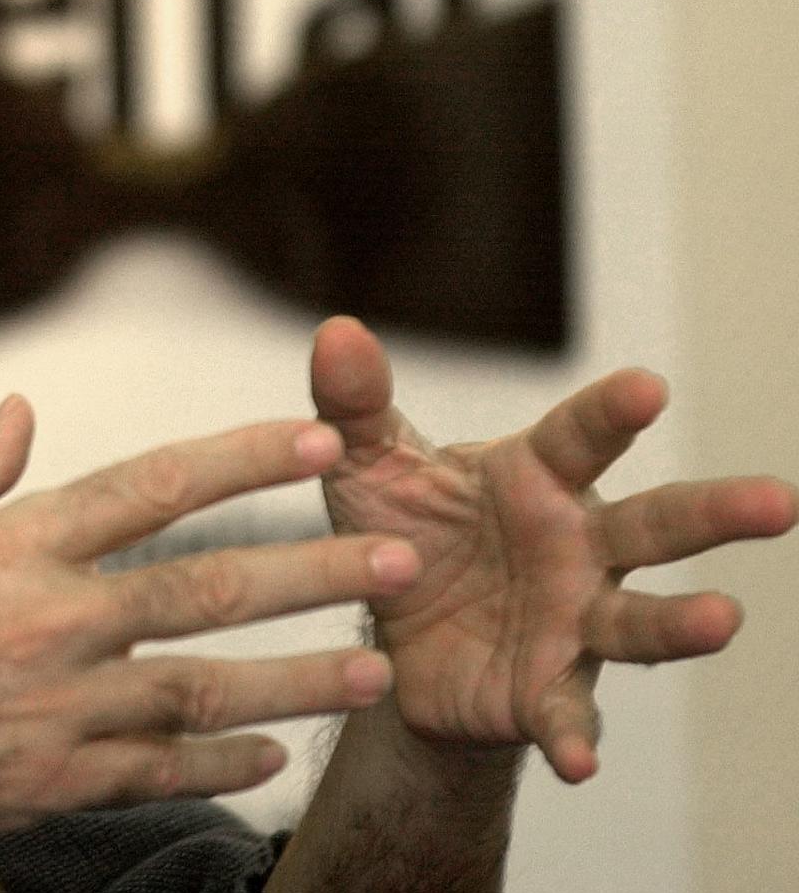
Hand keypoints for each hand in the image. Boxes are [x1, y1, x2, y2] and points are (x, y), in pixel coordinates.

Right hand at [0, 396, 420, 862]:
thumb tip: (20, 409)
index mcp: (14, 548)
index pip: (153, 486)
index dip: (244, 458)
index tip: (318, 440)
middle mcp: (50, 623)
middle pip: (207, 588)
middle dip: (315, 569)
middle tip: (399, 559)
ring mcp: (57, 709)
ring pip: (204, 689)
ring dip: (298, 678)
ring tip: (374, 667)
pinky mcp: (52, 781)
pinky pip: (157, 772)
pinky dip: (220, 764)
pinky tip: (272, 757)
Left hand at [310, 316, 796, 781]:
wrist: (388, 634)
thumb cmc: (399, 527)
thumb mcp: (365, 464)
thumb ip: (354, 401)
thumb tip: (337, 332)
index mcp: (535, 477)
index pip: (581, 437)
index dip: (612, 412)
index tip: (648, 386)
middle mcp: (576, 545)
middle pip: (655, 524)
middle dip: (715, 513)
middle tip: (779, 500)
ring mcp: (572, 620)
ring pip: (639, 621)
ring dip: (680, 623)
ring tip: (722, 618)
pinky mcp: (545, 689)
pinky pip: (567, 715)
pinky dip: (575, 737)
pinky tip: (580, 761)